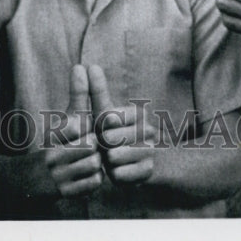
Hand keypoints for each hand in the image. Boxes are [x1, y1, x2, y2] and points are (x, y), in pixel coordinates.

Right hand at [44, 65, 103, 197]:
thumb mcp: (64, 118)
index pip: (80, 124)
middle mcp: (52, 155)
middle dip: (94, 145)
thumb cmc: (56, 142)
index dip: (87, 128)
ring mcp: (57, 176)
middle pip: (91, 144)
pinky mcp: (64, 193)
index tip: (82, 131)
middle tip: (88, 147)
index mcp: (52, 135)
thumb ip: (76, 94)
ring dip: (97, 162)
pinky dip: (95, 178)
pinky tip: (87, 174)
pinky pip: (94, 182)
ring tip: (88, 160)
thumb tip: (81, 66)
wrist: (29, 180)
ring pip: (94, 164)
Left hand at [89, 64, 155, 185]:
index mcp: (137, 113)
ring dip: (106, 160)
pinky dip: (113, 174)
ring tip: (109, 158)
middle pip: (110, 137)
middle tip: (104, 146)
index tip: (102, 128)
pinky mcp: (148, 172)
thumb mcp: (103, 113)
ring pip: (115, 156)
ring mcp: (150, 151)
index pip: (108, 117)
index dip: (99, 126)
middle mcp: (148, 130)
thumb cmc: (112, 134)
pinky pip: (121, 174)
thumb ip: (96, 91)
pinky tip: (116, 170)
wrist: (131, 163)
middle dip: (100, 144)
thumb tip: (89, 66)